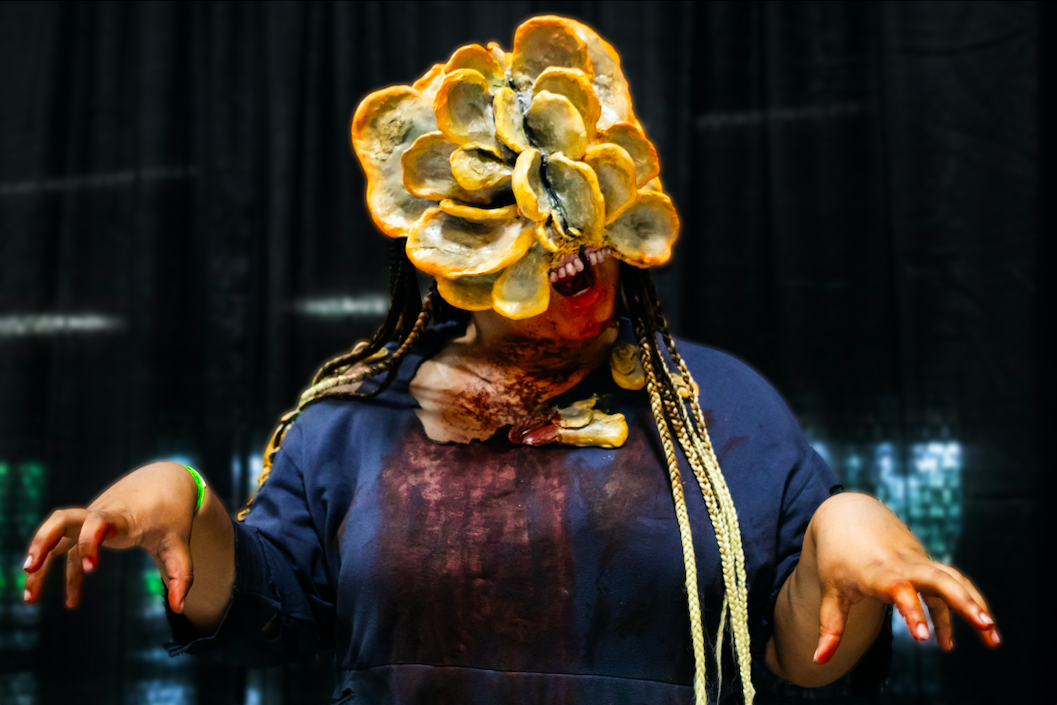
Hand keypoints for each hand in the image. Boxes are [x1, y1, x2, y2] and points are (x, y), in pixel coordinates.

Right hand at [23, 462, 199, 613]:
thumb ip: (181, 575)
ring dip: (39, 559)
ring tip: (29, 598)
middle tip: (31, 568)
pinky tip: (71, 602)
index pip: (100, 521)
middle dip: (44, 541)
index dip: (90, 541)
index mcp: (125, 516)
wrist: (166, 482)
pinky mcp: (87, 526)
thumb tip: (179, 608)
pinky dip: (61, 572)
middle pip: (64, 519)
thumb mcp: (180, 544)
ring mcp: (90, 518)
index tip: (91, 569)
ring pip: (55, 532)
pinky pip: (66, 548)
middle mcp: (102, 514)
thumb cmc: (172, 515)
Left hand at [809, 492, 997, 663]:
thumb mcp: (830, 590)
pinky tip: (950, 640)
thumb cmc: (837, 556)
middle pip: (939, 578)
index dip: (911, 611)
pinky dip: (960, 606)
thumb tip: (818, 661)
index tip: (923, 638)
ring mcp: (918, 561)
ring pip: (954, 579)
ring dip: (975, 605)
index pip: (898, 589)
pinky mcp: (926, 563)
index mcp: (876, 571)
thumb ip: (830, 626)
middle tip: (985, 627)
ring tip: (993, 639)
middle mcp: (902, 564)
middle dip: (963, 602)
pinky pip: (950, 583)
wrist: (849, 516)